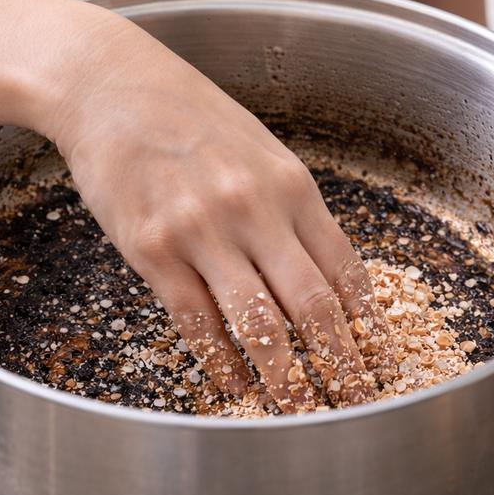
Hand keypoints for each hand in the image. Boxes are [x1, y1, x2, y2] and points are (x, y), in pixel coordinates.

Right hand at [41, 17, 379, 412]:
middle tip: (354, 401)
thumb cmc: (190, 117)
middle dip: (340, 363)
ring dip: (283, 377)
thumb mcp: (260, 151)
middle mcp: (253, 209)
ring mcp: (201, 231)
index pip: (345, 270)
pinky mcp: (152, 249)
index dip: (368, 324)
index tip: (382, 359)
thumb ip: (291, 210)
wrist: (112, 86)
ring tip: (298, 408)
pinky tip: (233, 385)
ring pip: (257, 323)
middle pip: (312, 305)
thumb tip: (322, 273)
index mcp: (291, 185)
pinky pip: (196, 321)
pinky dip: (219, 361)